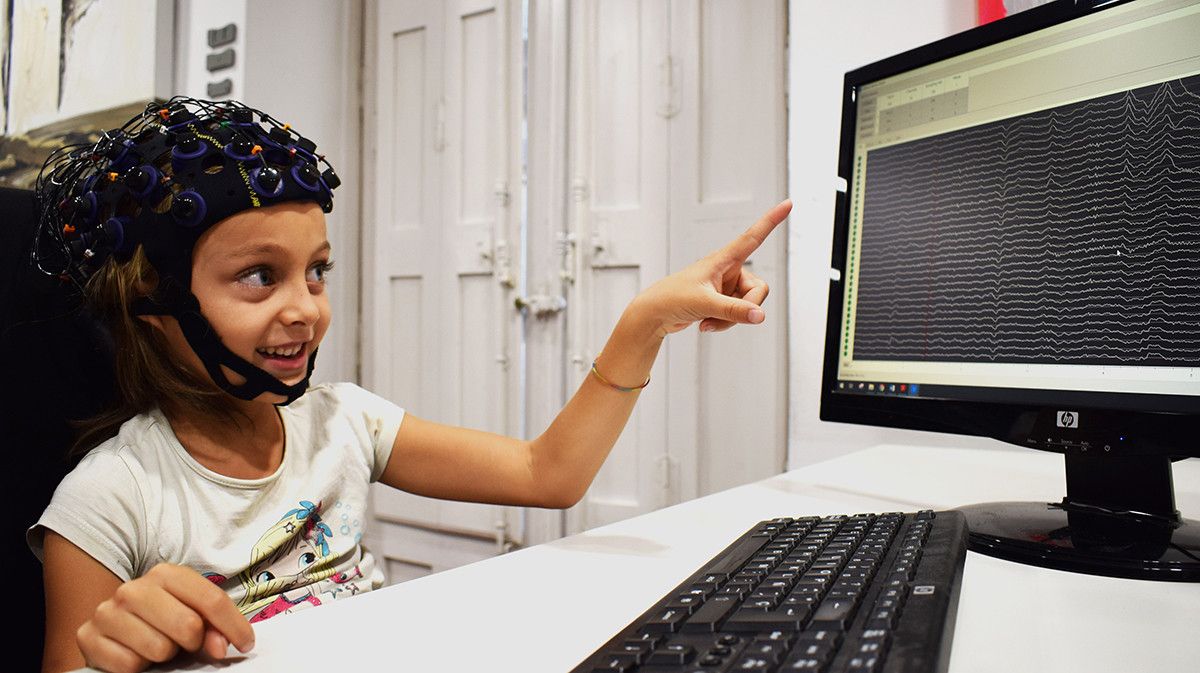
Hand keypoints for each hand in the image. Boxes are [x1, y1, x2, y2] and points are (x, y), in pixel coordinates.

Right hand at [76, 563, 253, 672]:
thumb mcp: (191, 614)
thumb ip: (213, 626)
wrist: (112, 630)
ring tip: (157, 645)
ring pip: (159, 648)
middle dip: (193, 642)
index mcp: (165, 574)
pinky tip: (135, 654)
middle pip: (188, 625)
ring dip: (164, 655)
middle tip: (186, 644)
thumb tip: (220, 646)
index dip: (234, 626)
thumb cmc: (159, 621)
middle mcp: (134, 589)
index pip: (212, 600)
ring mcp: (108, 612)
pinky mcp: (87, 638)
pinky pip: (130, 665)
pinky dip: (138, 667)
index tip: (245, 644)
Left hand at [631, 199, 790, 336]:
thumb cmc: (672, 299)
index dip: (771, 221)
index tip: (788, 203)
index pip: (752, 237)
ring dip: (731, 319)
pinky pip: (738, 314)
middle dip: (746, 308)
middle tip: (722, 316)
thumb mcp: (704, 304)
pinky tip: (705, 324)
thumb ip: (734, 311)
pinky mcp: (722, 301)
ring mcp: (726, 287)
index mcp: (722, 260)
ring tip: (707, 322)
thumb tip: (760, 316)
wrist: (653, 315)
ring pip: (748, 306)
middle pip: (758, 289)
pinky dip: (725, 323)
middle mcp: (728, 270)